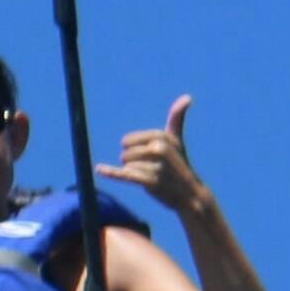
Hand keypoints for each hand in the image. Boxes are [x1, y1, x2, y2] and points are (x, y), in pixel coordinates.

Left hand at [100, 96, 213, 219]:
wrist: (190, 193)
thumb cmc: (180, 164)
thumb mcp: (177, 140)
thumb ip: (177, 118)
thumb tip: (187, 97)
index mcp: (162, 136)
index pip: (128, 141)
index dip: (131, 149)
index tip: (146, 156)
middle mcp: (160, 148)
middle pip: (125, 152)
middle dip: (132, 162)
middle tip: (151, 169)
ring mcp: (156, 165)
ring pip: (126, 165)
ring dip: (135, 173)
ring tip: (152, 177)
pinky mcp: (151, 181)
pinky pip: (125, 174)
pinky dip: (111, 172)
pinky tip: (99, 169)